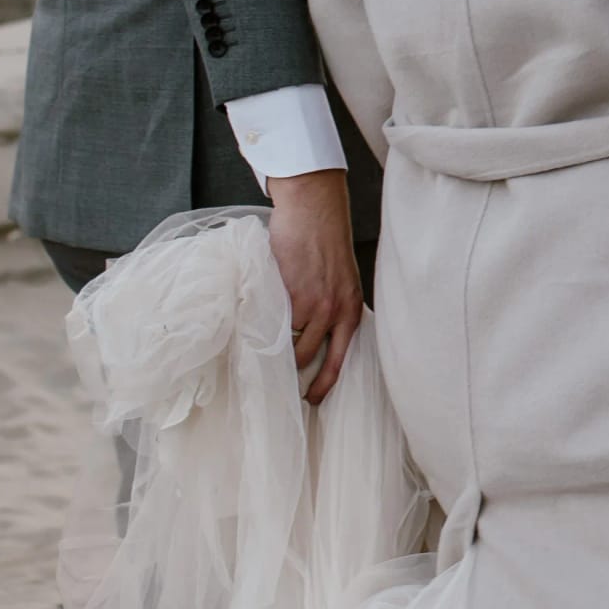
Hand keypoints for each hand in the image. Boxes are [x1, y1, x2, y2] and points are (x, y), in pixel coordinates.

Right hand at [268, 168, 362, 400]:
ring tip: (263, 351)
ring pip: (291, 344)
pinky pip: (276, 323)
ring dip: (276, 349)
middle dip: (293, 371)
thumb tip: (310, 332)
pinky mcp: (294, 294)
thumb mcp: (339, 280)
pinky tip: (257, 327)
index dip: (325, 383)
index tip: (312, 399)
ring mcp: (315, 305)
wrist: (315, 210)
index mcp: (351, 310)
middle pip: (310, 358)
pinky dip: (265, 328)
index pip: (340, 359)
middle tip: (279, 379)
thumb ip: (330, 306)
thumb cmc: (323, 242)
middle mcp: (337, 312)